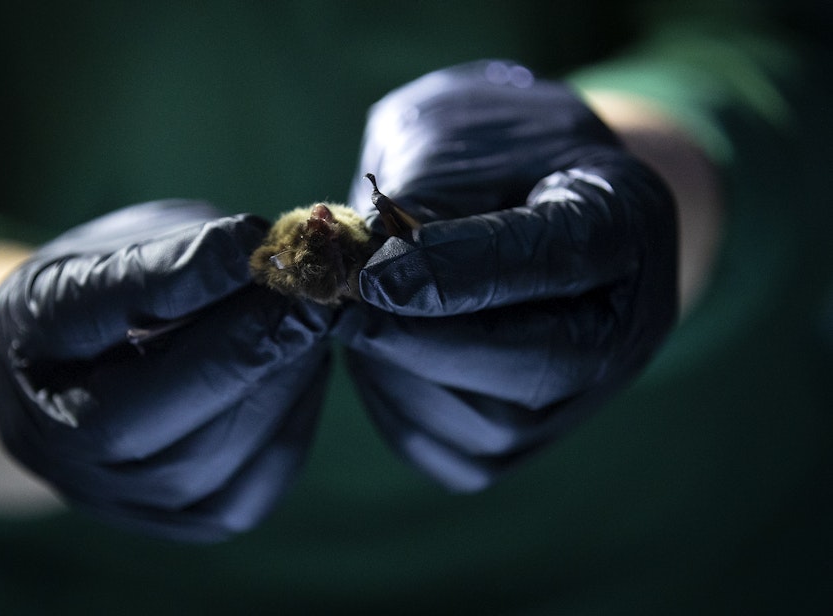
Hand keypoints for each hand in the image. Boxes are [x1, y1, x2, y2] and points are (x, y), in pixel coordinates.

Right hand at [0, 200, 331, 540]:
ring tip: (315, 325)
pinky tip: (306, 369)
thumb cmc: (113, 290)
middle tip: (310, 296)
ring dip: (277, 387)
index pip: (95, 311)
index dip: (181, 278)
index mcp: (27, 338)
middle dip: (243, 350)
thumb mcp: (126, 246)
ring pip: (204, 464)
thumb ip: (177, 253)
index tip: (255, 243)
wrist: (94, 369)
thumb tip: (264, 252)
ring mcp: (113, 494)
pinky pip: (248, 489)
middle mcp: (53, 438)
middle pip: (140, 419)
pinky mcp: (179, 521)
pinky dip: (290, 425)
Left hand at [338, 60, 676, 489]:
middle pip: (537, 364)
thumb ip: (425, 195)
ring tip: (360, 322)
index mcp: (624, 216)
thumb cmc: (487, 157)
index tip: (376, 277)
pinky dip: (401, 410)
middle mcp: (628, 320)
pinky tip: (380, 357)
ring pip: (490, 424)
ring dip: (403, 377)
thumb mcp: (459, 134)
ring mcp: (591, 391)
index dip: (461, 270)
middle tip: (344, 313)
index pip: (554, 253)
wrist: (528, 196)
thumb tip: (366, 277)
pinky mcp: (535, 438)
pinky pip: (458, 453)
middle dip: (423, 343)